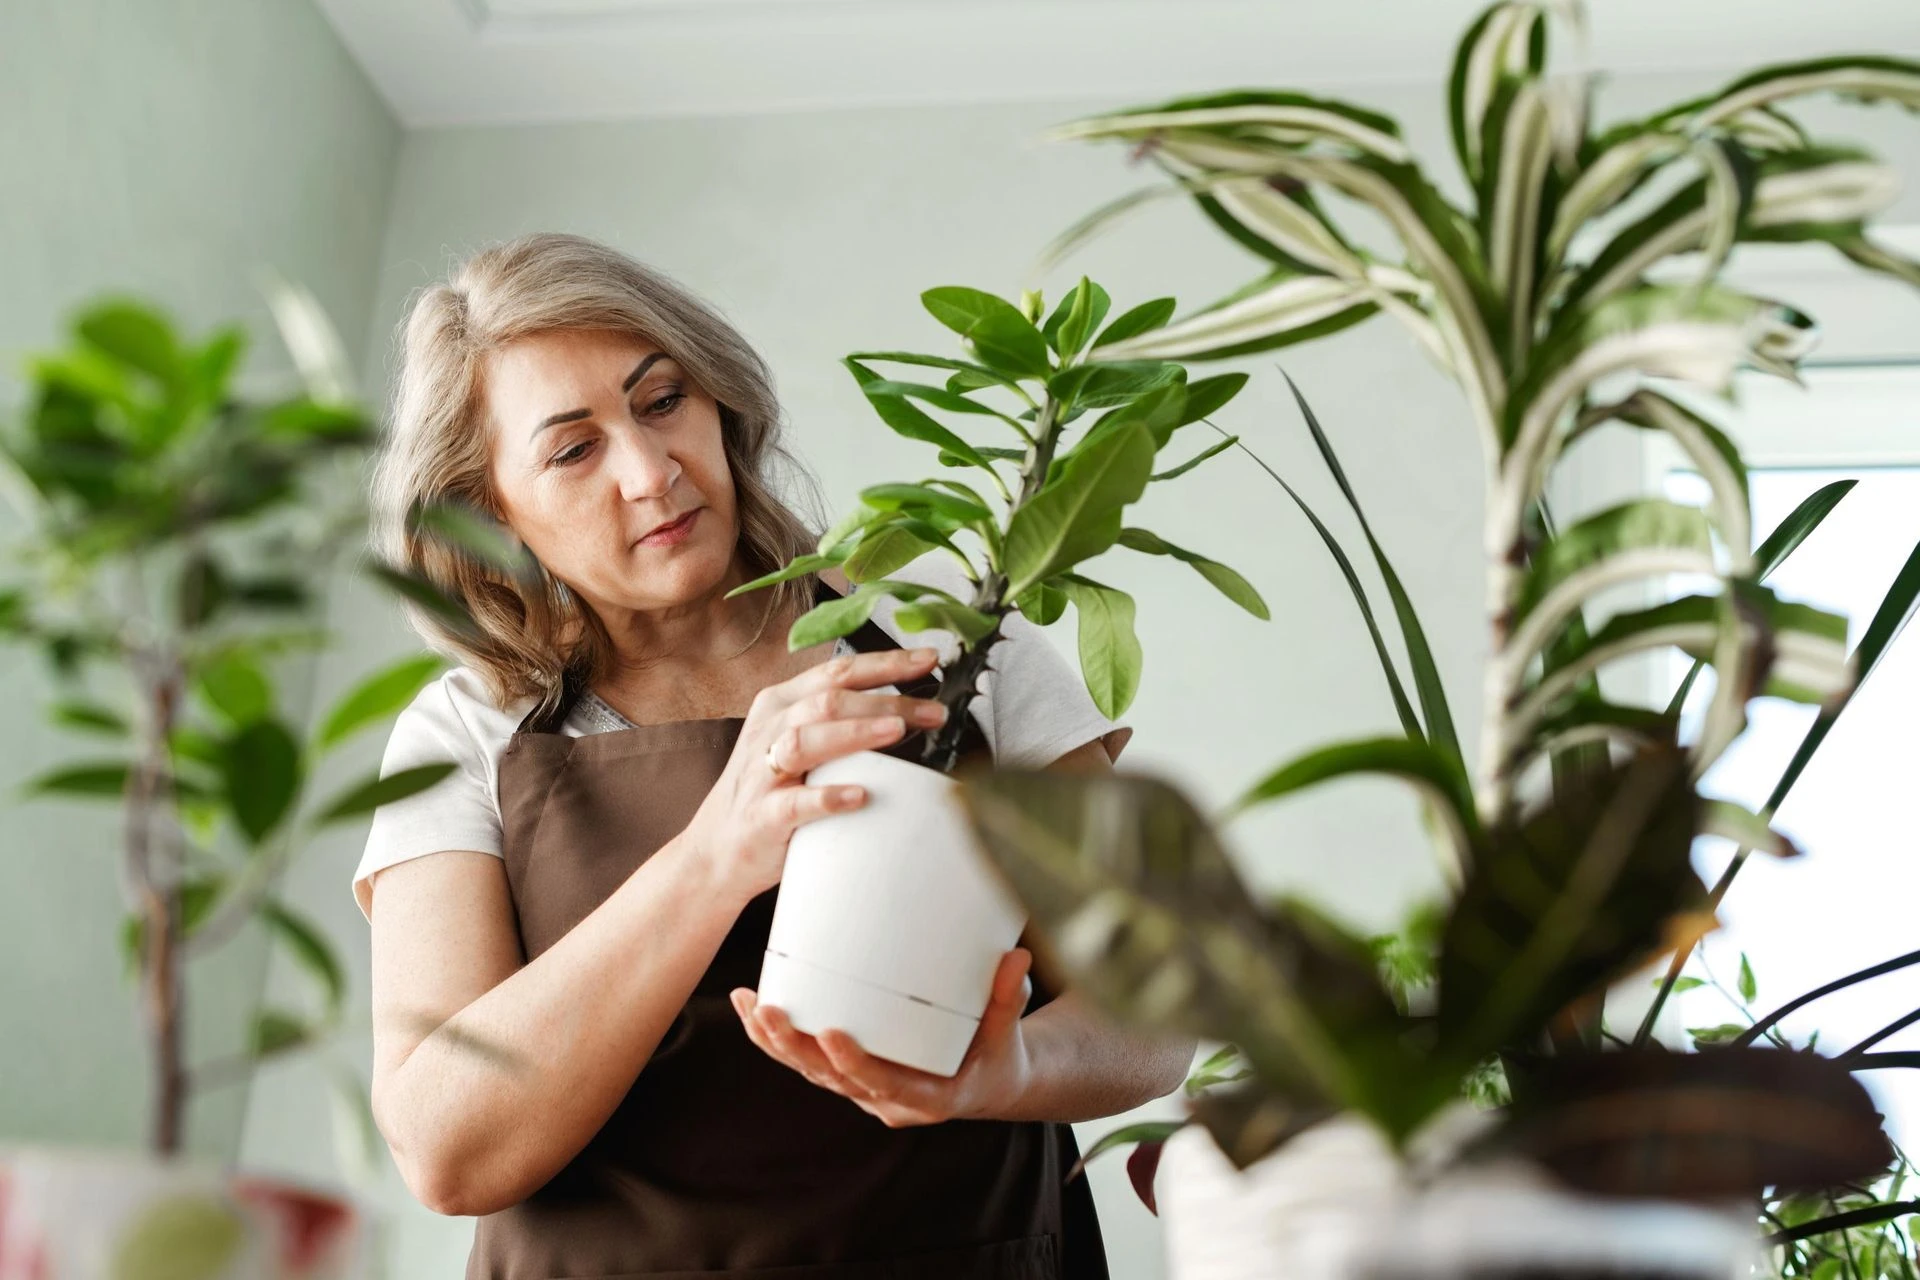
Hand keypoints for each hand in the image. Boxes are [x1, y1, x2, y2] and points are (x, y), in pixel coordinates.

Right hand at [684, 646, 948, 904]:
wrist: (715, 850)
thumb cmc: (768, 792)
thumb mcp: (795, 742)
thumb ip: (836, 720)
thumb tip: (906, 708)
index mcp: (781, 704)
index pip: (838, 672)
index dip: (885, 663)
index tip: (930, 661)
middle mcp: (770, 729)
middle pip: (830, 700)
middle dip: (887, 699)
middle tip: (934, 710)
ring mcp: (763, 773)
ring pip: (807, 740)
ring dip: (855, 733)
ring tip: (897, 730)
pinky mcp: (763, 816)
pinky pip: (795, 803)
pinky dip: (828, 797)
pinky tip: (860, 796)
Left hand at [729, 947, 1035, 1126]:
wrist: (985, 1083)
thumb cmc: (997, 1055)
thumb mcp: (1007, 1033)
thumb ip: (1007, 998)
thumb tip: (1017, 956)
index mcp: (928, 1098)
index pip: (885, 1086)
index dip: (855, 1065)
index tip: (832, 1034)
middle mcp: (887, 1101)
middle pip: (833, 1080)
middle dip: (796, 1049)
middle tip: (770, 1012)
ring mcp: (864, 1091)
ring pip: (811, 1073)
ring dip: (775, 1043)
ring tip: (751, 1006)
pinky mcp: (849, 1075)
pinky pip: (806, 1062)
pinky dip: (775, 1039)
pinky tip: (751, 1009)